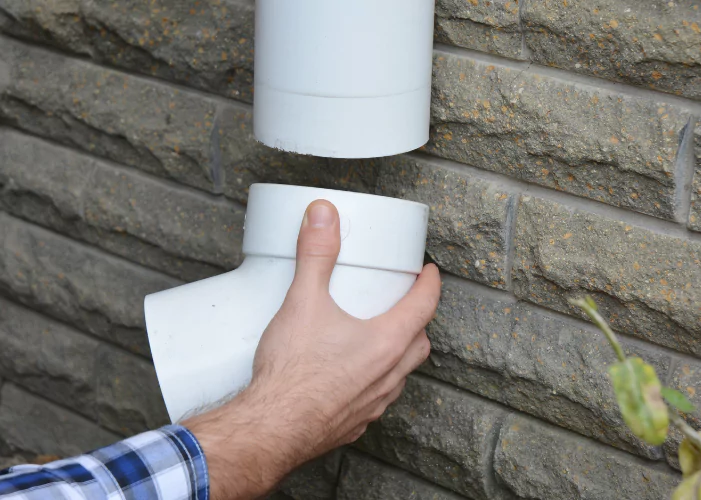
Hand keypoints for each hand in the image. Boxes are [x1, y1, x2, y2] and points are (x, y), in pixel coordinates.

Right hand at [185, 200, 440, 499]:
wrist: (271, 428)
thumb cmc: (292, 373)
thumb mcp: (303, 300)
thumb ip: (315, 254)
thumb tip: (324, 217)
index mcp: (387, 342)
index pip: (425, 305)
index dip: (429, 283)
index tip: (428, 272)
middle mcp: (388, 375)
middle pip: (419, 341)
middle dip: (416, 318)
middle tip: (402, 300)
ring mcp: (374, 403)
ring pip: (400, 373)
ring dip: (396, 352)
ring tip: (373, 335)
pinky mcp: (354, 422)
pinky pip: (375, 396)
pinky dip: (372, 380)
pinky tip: (348, 373)